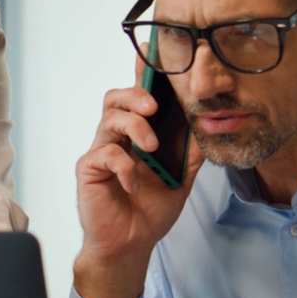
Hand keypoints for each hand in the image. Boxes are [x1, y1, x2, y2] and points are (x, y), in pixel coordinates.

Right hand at [73, 84, 205, 297]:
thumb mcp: (181, 180)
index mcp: (138, 135)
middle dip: (136, 95)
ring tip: (151, 148)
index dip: (142, 74)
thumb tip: (206, 127)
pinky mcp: (90, 169)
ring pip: (109, 118)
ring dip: (134, 127)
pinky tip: (134, 185)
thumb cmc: (149, 211)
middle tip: (154, 107)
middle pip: (115, 98)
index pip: (138, 98)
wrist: (131, 245)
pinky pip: (105, 154)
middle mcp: (117, 138)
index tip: (151, 52)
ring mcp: (102, 152)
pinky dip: (124, 166)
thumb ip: (191, 154)